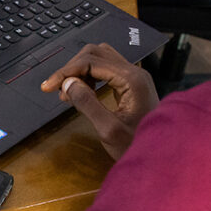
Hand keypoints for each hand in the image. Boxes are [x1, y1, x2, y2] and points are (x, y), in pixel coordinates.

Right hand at [40, 43, 157, 158]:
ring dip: (81, 70)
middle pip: (96, 53)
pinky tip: (82, 92)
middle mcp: (135, 72)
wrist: (162, 157)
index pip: (92, 61)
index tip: (48, 86)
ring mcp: (135, 77)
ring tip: (68, 92)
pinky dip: (90, 76)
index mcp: (132, 80)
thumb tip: (68, 83)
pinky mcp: (132, 84)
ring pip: (101, 58)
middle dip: (73, 68)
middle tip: (57, 89)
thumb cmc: (137, 147)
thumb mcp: (108, 130)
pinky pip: (107, 70)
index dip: (66, 71)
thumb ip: (87, 104)